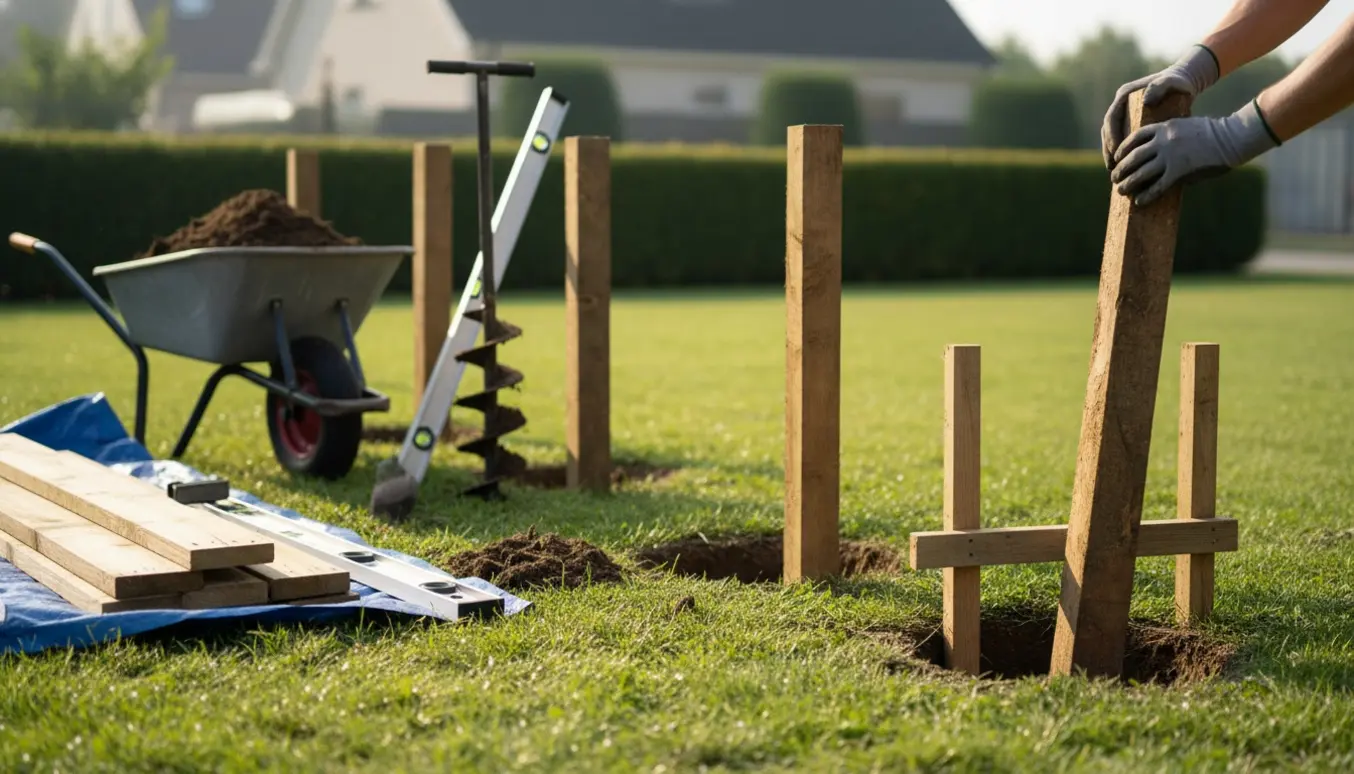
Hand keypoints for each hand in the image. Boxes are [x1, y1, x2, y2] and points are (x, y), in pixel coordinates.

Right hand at [1102, 45, 1220, 168]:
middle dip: (1108, 149)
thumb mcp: (1170, 82)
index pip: (1111, 119)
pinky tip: (1124, 165)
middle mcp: (1121, 104)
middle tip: (1113, 166)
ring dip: (1111, 153)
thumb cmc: (1177, 82)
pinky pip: (1122, 137)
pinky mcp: (1132, 120)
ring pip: (1112, 135)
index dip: (1111, 137)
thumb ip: (1159, 87)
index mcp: (1124, 95)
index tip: (1116, 152)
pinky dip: (1121, 151)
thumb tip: (1146, 102)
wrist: (1184, 81)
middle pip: (1108, 130)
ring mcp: (1126, 112)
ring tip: (1115, 170)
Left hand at [1109, 99, 1279, 205]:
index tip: (1116, 157)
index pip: (1135, 137)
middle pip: (1133, 157)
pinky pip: (1157, 186)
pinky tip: (1139, 201)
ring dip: (1128, 184)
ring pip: (1141, 173)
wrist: (1231, 137)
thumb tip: (1157, 152)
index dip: (1122, 149)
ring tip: (1121, 191)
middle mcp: (1163, 141)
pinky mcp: (1180, 171)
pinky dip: (1146, 195)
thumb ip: (1169, 136)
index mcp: (1164, 127)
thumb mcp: (1186, 126)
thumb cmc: (1212, 132)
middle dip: (1121, 169)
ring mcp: (1171, 157)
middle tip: (1114, 178)